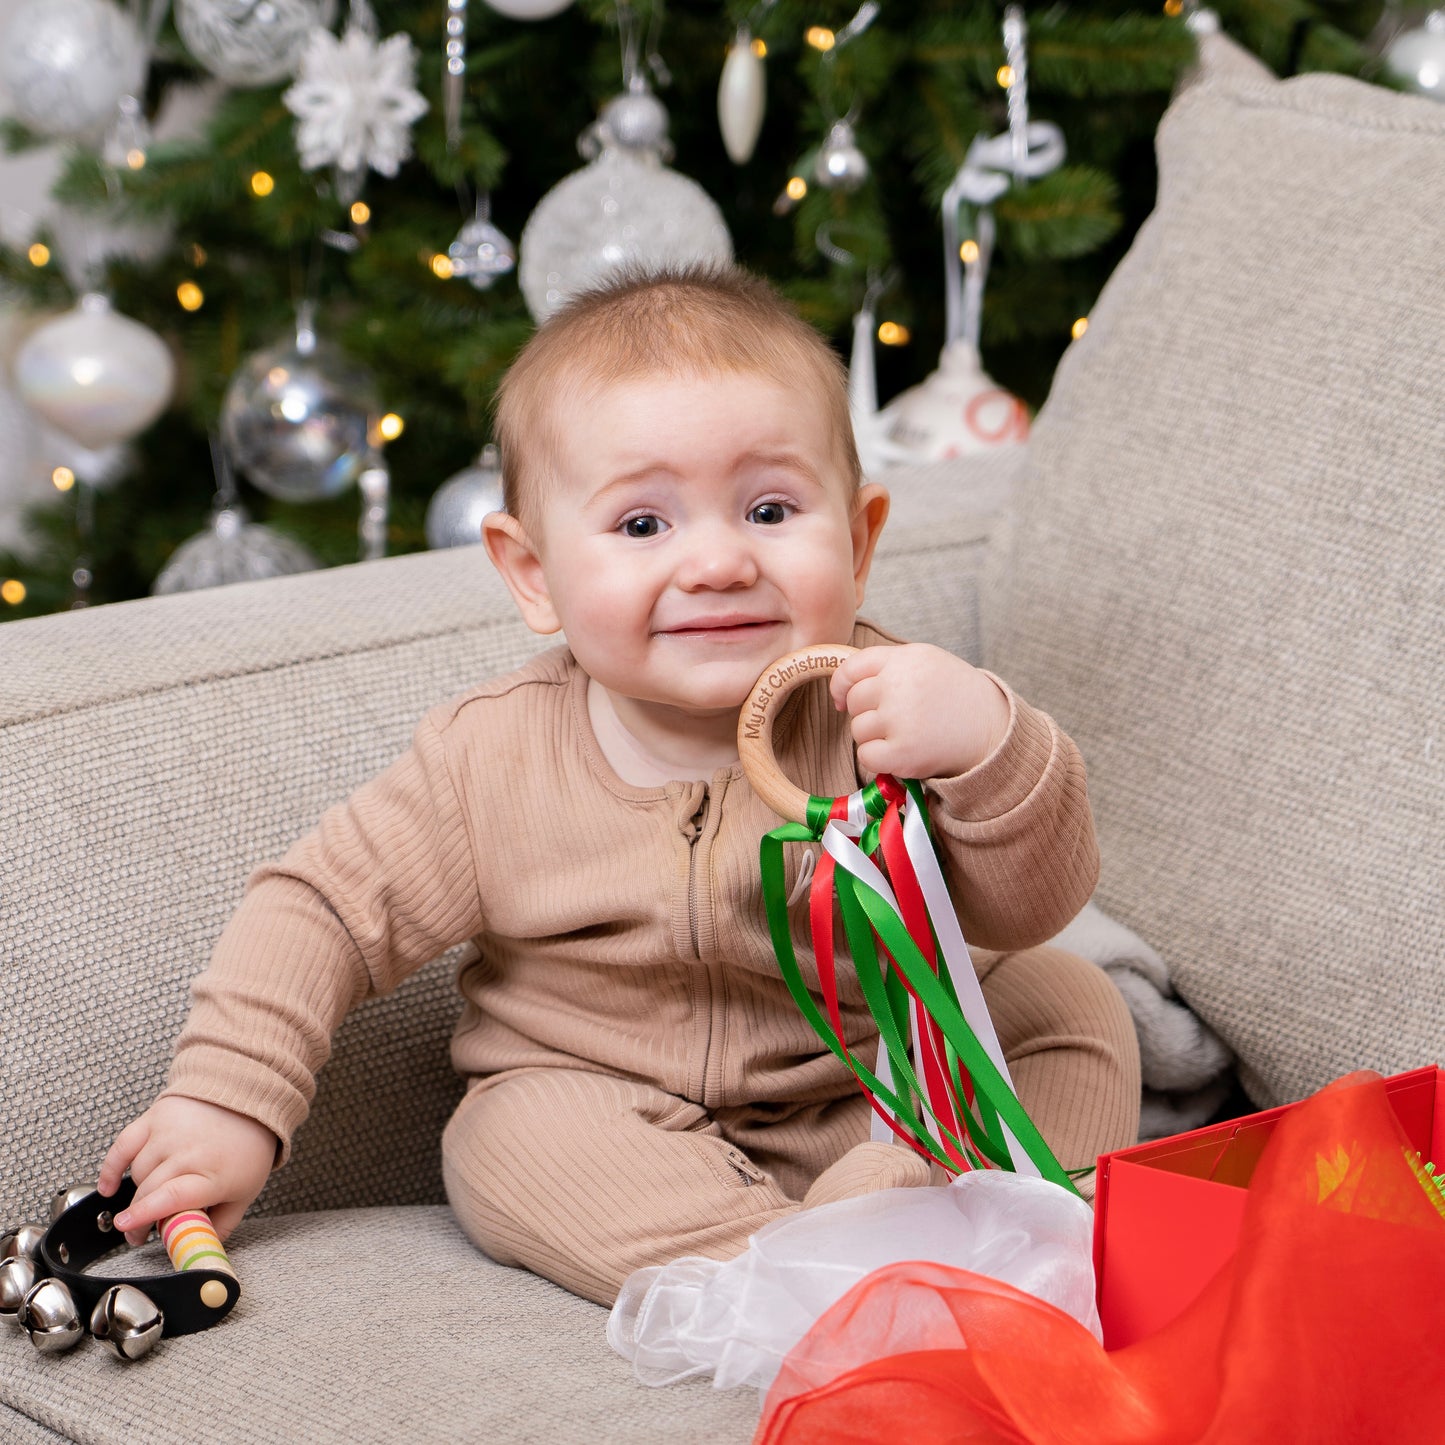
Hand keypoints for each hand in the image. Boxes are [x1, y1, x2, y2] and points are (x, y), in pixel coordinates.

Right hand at [97, 1096, 276, 1247]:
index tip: (129, 1231)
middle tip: (138, 1235)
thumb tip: (197, 1249)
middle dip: (138, 1220)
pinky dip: (110, 1168)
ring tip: (148, 1201)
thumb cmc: (247, 1146)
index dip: (147, 1216)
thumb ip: (221, 1225)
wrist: (248, 1097)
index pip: (173, 1197)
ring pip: (138, 1173)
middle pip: (149, 1190)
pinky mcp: (155, 1118)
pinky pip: (123, 1145)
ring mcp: (170, 1133)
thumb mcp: (245, 1192)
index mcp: (214, 1173)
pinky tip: (109, 1187)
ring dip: (138, 1193)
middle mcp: (189, 1151)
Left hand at [829, 644, 1009, 780]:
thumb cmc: (957, 697)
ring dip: (874, 737)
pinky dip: (877, 759)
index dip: (841, 685)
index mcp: (906, 658)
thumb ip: (890, 666)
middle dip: (866, 713)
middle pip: (854, 701)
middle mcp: (900, 685)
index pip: (852, 667)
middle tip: (893, 720)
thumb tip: (844, 686)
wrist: (993, 730)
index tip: (841, 698)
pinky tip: (899, 753)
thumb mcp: (929, 663)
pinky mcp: (903, 752)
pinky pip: (866, 755)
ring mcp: (900, 719)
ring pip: (858, 729)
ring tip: (905, 734)